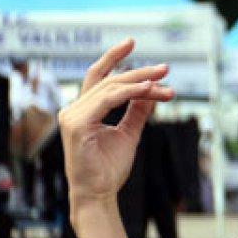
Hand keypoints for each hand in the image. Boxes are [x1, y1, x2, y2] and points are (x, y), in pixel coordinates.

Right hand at [58, 40, 174, 213]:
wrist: (98, 195)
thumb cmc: (109, 169)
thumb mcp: (129, 134)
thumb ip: (137, 112)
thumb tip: (151, 92)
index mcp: (83, 111)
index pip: (98, 77)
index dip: (113, 58)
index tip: (131, 43)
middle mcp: (73, 110)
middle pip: (109, 80)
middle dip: (139, 72)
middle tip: (165, 68)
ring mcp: (72, 116)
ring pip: (111, 87)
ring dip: (141, 82)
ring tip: (164, 81)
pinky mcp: (78, 125)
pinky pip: (108, 100)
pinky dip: (130, 93)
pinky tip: (150, 90)